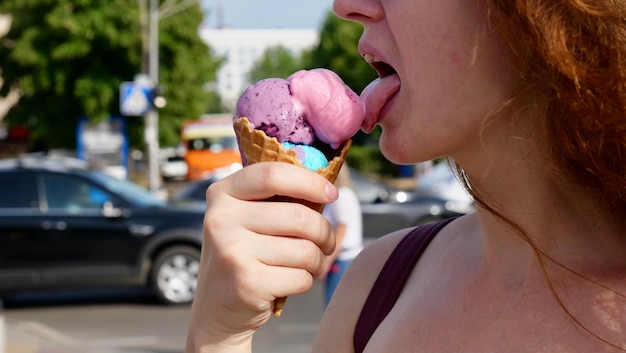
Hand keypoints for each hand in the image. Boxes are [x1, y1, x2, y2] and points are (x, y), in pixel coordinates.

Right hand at [186, 162, 337, 352]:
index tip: (331, 194)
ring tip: (307, 264)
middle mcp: (221, 219)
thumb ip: (275, 198)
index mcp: (222, 194)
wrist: (216, 309)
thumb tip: (325, 185)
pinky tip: (290, 281)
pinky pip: (300, 277)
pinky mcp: (247, 283)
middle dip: (324, 232)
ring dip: (317, 260)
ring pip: (305, 249)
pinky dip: (305, 281)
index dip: (310, 182)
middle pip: (299, 216)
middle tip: (326, 242)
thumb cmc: (244, 256)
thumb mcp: (246, 219)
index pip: (273, 175)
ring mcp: (232, 251)